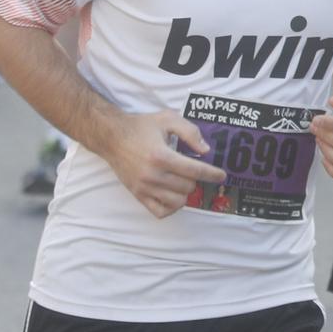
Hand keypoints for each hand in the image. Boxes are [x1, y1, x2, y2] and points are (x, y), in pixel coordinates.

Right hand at [97, 109, 225, 218]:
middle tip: (191, 169)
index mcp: (161, 156)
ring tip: (182, 181)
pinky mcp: (137, 195)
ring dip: (185, 192)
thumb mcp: (168, 119)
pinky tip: (173, 195)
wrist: (111, 137)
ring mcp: (144, 187)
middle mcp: (152, 175)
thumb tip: (205, 150)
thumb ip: (190, 132)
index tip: (221, 175)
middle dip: (195, 178)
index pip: (195, 171)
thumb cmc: (141, 127)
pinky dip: (171, 207)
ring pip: (177, 201)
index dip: (212, 174)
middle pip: (188, 186)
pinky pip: (160, 212)